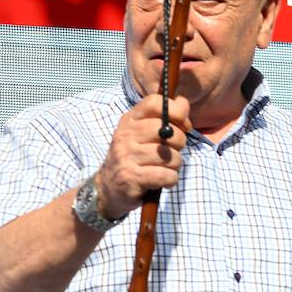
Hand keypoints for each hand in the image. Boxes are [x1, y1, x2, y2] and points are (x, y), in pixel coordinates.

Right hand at [95, 94, 189, 219]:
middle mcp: (125, 136)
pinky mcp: (131, 177)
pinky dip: (170, 179)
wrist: (108, 187)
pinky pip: (165, 175)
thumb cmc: (133, 158)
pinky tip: (163, 180)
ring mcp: (126, 156)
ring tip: (165, 168)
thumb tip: (184, 103)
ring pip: (169, 156)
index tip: (182, 124)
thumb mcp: (143, 134)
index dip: (176, 111)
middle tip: (171, 151)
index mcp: (129, 121)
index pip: (154, 103)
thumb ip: (165, 118)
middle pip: (168, 131)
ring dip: (174, 165)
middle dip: (180, 143)